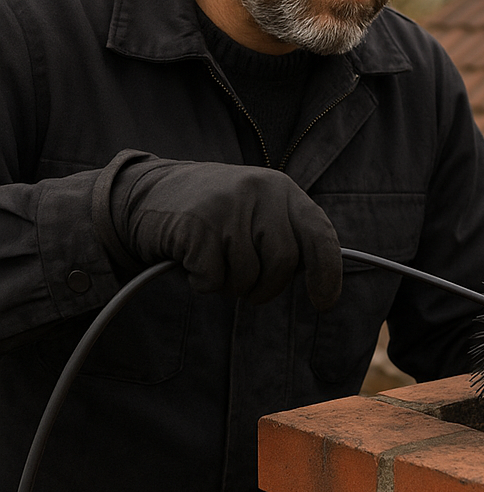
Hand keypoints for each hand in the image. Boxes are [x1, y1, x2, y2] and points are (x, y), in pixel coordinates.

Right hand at [94, 151, 342, 309]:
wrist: (149, 192)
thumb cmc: (214, 213)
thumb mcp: (258, 211)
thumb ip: (287, 235)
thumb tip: (317, 278)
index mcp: (282, 189)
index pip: (319, 234)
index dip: (327, 273)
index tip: (324, 301)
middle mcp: (260, 191)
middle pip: (283, 262)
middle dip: (267, 288)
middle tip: (248, 288)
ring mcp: (227, 205)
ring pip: (248, 274)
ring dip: (231, 285)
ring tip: (215, 264)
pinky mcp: (196, 225)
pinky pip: (213, 278)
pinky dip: (203, 282)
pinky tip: (192, 260)